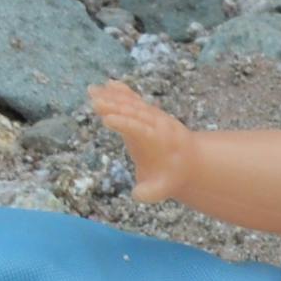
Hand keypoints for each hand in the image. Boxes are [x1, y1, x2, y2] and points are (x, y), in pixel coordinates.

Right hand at [86, 81, 201, 211]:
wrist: (188, 160)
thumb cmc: (171, 176)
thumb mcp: (163, 188)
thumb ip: (150, 192)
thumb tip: (138, 195)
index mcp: (159, 141)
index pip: (141, 129)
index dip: (125, 124)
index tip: (107, 120)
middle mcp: (156, 124)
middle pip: (134, 112)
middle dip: (115, 106)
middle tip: (94, 102)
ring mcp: (152, 116)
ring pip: (132, 103)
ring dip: (113, 96)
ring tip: (92, 90)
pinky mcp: (146, 114)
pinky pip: (134, 100)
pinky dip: (121, 92)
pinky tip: (107, 84)